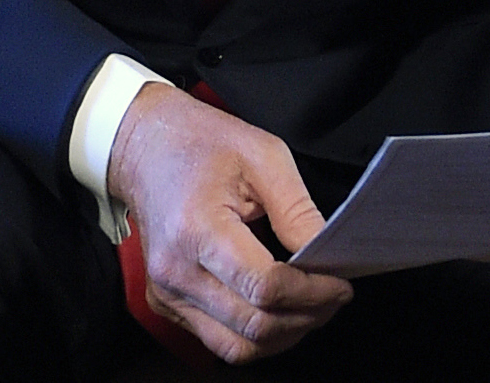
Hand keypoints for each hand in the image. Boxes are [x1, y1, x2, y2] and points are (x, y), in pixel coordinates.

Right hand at [106, 82, 352, 362]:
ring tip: (312, 307)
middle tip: (336, 296)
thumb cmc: (202, 144)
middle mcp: (176, 272)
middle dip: (307, 316)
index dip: (312, 292)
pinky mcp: (167, 303)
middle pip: (254, 324)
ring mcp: (167, 293)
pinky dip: (256, 334)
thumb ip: (297, 210)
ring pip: (237, 346)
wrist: (147, 148)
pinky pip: (219, 339)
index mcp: (197, 230)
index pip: (264, 286)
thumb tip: (328, 254)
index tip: (342, 283)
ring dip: (284, 334)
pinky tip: (279, 309)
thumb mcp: (264, 157)